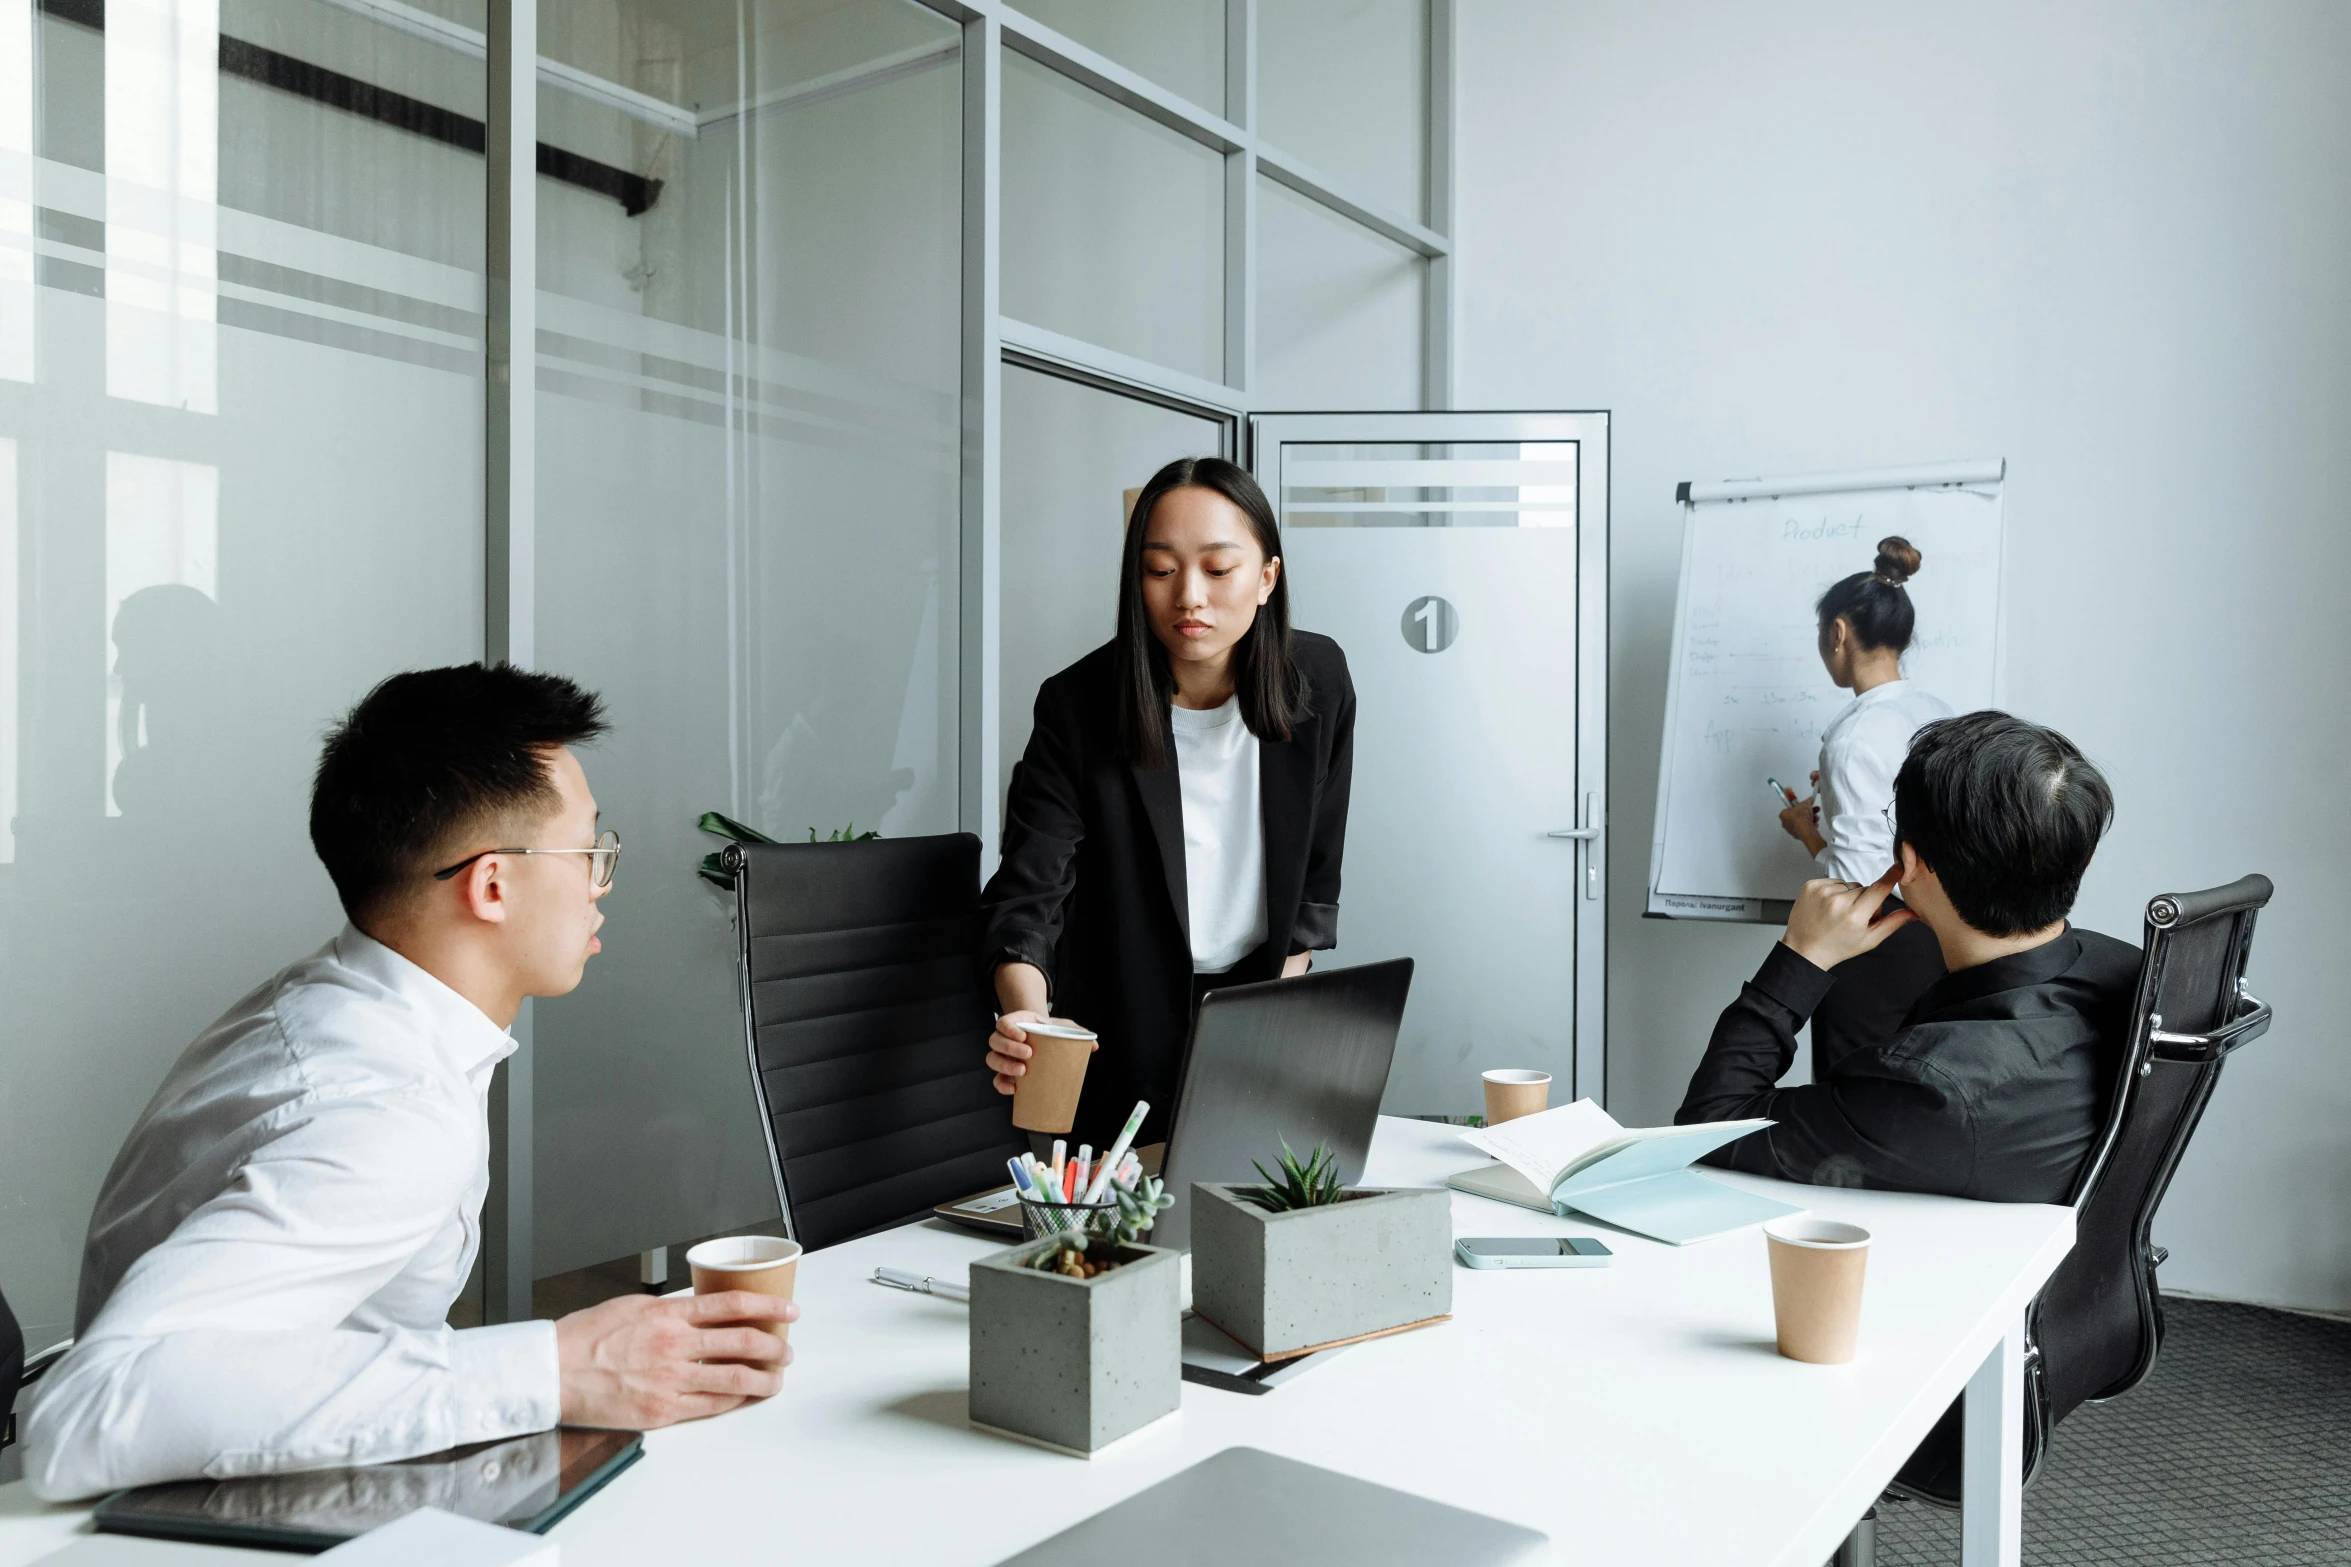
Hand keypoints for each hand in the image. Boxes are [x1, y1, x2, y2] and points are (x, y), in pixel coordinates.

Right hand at [555, 1290, 795, 1428]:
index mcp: (668, 1314)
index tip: (789, 1309)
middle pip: (743, 1341)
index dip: (769, 1305)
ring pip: (734, 1379)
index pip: (733, 1304)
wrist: (552, 1372)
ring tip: (777, 1379)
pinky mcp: (662, 1410)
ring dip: (764, 1379)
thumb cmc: (585, 1338)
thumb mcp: (633, 1307)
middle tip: (787, 1349)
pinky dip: (734, 1401)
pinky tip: (745, 1398)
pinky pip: (711, 1406)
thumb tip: (700, 1309)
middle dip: (775, 1346)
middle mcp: (675, 1344)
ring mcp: (670, 1380)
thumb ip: (671, 1309)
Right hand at [987, 1011, 1096, 1095]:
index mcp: (1018, 1023)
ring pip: (992, 1059)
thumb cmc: (1052, 1033)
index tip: (1023, 1036)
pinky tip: (1013, 1089)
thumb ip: (1077, 1033)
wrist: (1046, 1041)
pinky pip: (996, 1080)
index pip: (1003, 1022)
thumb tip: (1094, 1046)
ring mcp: (1003, 1056)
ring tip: (1023, 1072)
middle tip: (1029, 1055)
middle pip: (995, 1041)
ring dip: (1004, 1066)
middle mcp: (1005, 1039)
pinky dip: (1002, 1085)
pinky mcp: (1004, 1073)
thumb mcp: (1064, 1028)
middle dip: (1009, 1048)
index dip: (1009, 1028)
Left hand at [1778, 795, 1825, 856]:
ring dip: (1811, 819)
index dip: (1800, 807)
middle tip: (1815, 810)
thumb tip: (1811, 798)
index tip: (1806, 806)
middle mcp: (1785, 823)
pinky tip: (1815, 825)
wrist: (1805, 829)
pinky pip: (1804, 829)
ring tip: (1816, 818)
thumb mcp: (1805, 804)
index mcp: (1783, 814)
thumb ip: (1808, 801)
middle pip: (1798, 816)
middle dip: (1808, 813)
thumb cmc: (1801, 815)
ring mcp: (1791, 831)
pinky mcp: (1797, 836)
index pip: (1791, 809)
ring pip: (1802, 823)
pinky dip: (1810, 826)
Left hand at [1782, 865, 1914, 971]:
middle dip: (1864, 899)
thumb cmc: (1838, 947)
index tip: (1899, 866)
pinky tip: (1828, 907)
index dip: (1890, 877)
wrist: (1804, 949)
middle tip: (1854, 916)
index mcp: (1854, 915)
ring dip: (1848, 895)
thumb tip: (1913, 912)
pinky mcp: (1811, 886)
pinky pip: (1833, 881)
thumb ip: (1892, 923)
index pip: (1878, 889)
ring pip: (1849, 884)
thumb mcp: (1869, 940)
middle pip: (1865, 888)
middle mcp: (1838, 901)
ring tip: (1839, 913)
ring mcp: (1822, 892)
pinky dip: (1834, 891)